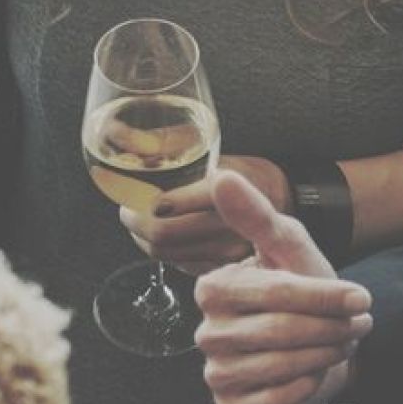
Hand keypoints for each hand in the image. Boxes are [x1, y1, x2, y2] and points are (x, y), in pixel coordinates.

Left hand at [120, 154, 290, 270]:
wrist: (280, 199)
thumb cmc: (243, 171)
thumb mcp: (214, 152)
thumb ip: (173, 146)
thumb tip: (122, 136)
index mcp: (221, 191)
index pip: (168, 207)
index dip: (142, 205)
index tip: (130, 198)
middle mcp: (227, 226)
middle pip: (161, 234)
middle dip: (134, 222)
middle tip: (127, 209)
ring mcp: (225, 252)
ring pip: (165, 253)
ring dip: (143, 238)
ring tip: (140, 221)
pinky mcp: (222, 268)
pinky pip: (178, 265)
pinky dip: (163, 252)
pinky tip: (163, 237)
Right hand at [192, 171, 372, 403]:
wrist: (317, 343)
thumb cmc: (301, 288)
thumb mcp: (288, 247)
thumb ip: (256, 214)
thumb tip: (220, 175)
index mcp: (213, 289)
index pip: (277, 292)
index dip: (325, 295)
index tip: (362, 296)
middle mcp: (206, 333)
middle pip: (282, 331)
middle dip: (331, 327)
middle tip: (358, 323)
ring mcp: (216, 373)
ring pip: (282, 366)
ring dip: (327, 354)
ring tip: (343, 342)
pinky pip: (276, 400)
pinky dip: (309, 386)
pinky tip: (317, 372)